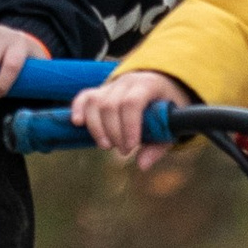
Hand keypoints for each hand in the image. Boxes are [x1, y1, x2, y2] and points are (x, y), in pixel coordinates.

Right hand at [79, 64, 194, 167]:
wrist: (160, 84)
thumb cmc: (166, 109)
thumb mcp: (170, 126)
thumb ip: (158, 146)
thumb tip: (142, 165)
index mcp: (148, 85)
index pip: (131, 103)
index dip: (129, 126)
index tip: (130, 147)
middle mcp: (127, 81)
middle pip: (110, 105)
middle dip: (114, 133)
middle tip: (123, 151)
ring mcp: (112, 85)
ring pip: (95, 102)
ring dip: (96, 128)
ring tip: (105, 146)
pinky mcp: (100, 91)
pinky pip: (84, 96)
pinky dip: (78, 109)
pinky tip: (77, 123)